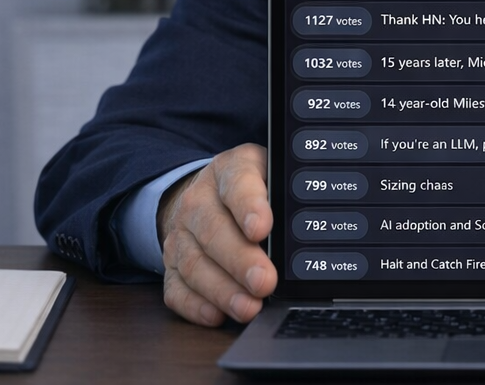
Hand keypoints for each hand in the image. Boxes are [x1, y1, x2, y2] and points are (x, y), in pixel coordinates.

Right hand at [157, 143, 275, 325]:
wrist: (204, 194)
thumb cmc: (250, 187)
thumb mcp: (271, 173)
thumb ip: (287, 191)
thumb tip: (313, 224)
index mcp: (229, 170)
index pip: (237, 184)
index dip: (249, 207)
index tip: (262, 229)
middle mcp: (198, 201)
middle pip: (213, 231)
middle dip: (240, 261)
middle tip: (265, 281)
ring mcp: (181, 234)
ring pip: (194, 264)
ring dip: (222, 291)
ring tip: (249, 307)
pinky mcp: (170, 265)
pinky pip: (176, 289)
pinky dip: (195, 305)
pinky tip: (217, 315)